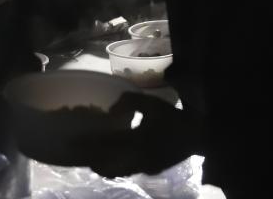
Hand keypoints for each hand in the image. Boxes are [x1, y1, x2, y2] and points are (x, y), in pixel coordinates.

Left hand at [76, 92, 199, 177]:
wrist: (200, 136)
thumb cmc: (174, 117)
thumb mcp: (152, 103)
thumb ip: (130, 102)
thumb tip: (112, 110)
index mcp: (137, 143)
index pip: (105, 146)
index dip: (87, 145)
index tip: (71, 143)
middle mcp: (138, 160)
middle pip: (106, 167)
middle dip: (91, 160)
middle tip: (79, 152)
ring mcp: (145, 168)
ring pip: (116, 171)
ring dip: (103, 165)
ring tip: (92, 156)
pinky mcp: (151, 170)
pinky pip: (127, 171)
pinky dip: (116, 166)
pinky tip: (114, 157)